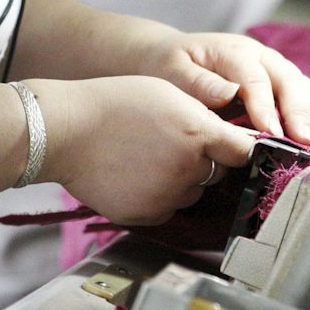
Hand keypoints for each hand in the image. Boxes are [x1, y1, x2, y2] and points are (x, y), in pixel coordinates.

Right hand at [32, 76, 258, 225]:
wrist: (66, 131)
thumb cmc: (114, 104)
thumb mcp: (168, 93)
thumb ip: (204, 116)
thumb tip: (230, 136)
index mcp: (198, 134)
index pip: (243, 151)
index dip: (240, 148)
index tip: (236, 148)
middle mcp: (187, 169)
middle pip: (217, 173)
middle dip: (205, 161)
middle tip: (173, 144)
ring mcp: (166, 196)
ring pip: (192, 193)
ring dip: (182, 181)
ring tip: (148, 158)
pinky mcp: (146, 216)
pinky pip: (167, 209)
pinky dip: (159, 197)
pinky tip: (135, 175)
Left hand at [136, 32, 309, 145]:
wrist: (173, 56)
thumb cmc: (171, 65)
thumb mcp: (173, 69)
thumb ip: (198, 82)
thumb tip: (228, 94)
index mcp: (236, 51)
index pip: (255, 79)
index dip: (265, 106)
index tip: (271, 131)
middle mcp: (262, 57)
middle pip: (288, 82)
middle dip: (299, 112)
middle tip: (306, 141)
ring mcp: (275, 70)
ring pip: (302, 88)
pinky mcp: (281, 85)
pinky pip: (304, 97)